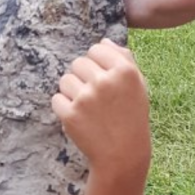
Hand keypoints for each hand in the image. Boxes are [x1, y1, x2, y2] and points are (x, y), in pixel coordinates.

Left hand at [52, 39, 149, 180]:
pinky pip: (56, 99)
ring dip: (71, 91)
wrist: (122, 154)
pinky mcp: (70, 114)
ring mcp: (86, 98)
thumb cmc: (131, 118)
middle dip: (83, 77)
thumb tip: (104, 40)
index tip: (101, 78)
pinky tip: (78, 117)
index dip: (96, 63)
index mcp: (124, 71)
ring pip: (65, 79)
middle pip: (78, 63)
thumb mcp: (138, 86)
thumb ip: (124, 59)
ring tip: (86, 106)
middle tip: (94, 96)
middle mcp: (104, 81)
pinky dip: (64, 107)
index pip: (96, 49)